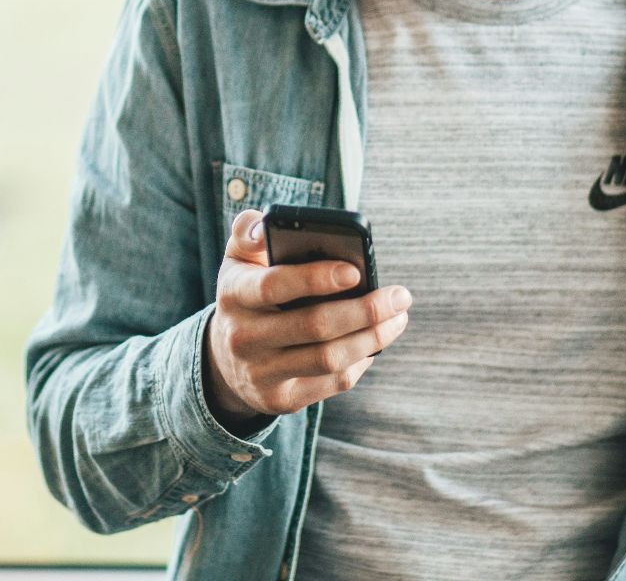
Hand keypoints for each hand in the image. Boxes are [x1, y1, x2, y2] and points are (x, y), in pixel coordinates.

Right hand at [202, 208, 413, 430]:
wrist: (224, 357)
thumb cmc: (247, 293)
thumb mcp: (239, 259)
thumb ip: (250, 232)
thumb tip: (268, 226)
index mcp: (234, 294)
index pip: (274, 285)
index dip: (315, 278)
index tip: (356, 271)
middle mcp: (243, 337)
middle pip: (314, 326)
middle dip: (365, 311)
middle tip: (400, 296)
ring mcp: (261, 373)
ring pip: (329, 358)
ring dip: (372, 338)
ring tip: (398, 318)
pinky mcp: (280, 400)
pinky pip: (331, 383)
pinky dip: (360, 362)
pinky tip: (375, 343)